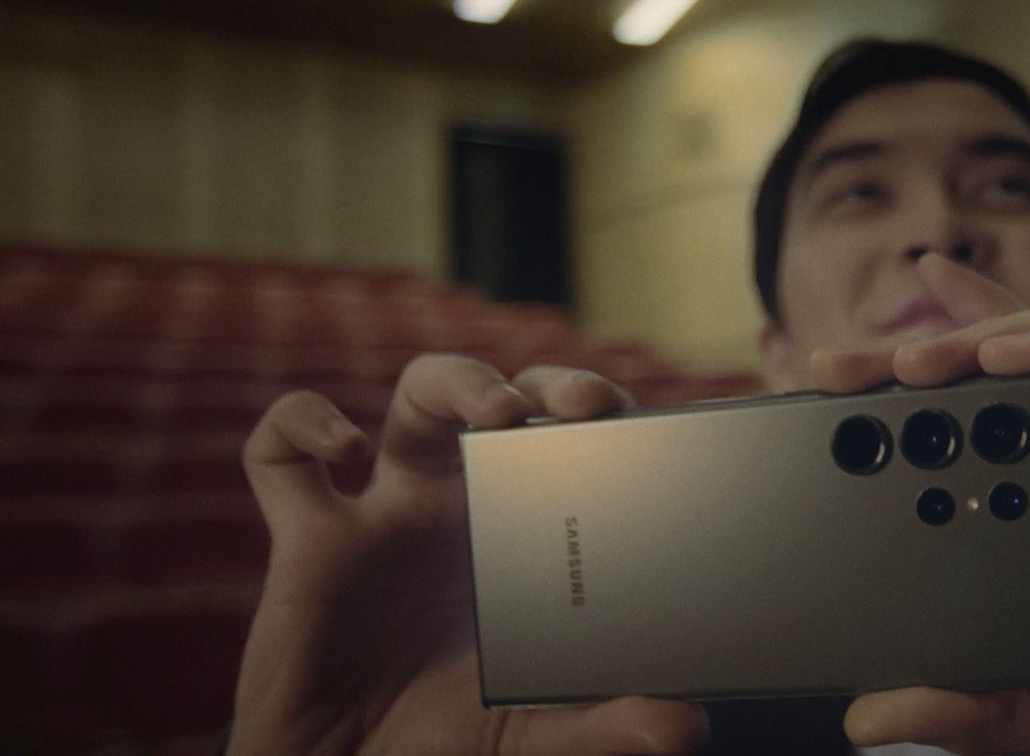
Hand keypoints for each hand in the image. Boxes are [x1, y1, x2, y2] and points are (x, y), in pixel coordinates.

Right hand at [228, 356, 708, 755]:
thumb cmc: (442, 744)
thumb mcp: (533, 737)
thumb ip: (601, 728)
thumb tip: (682, 727)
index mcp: (525, 535)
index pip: (572, 444)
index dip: (605, 418)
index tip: (640, 425)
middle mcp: (460, 508)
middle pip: (506, 399)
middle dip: (545, 382)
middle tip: (582, 403)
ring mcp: (385, 515)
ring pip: (415, 395)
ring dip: (457, 379)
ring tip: (497, 410)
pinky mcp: (308, 543)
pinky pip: (280, 453)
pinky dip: (303, 425)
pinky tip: (345, 452)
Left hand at [820, 255, 1029, 755]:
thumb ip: (986, 710)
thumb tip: (874, 715)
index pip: (993, 414)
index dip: (925, 385)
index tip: (835, 384)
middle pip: (1016, 362)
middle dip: (926, 351)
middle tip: (836, 361)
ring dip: (990, 335)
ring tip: (909, 360)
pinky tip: (1008, 356)